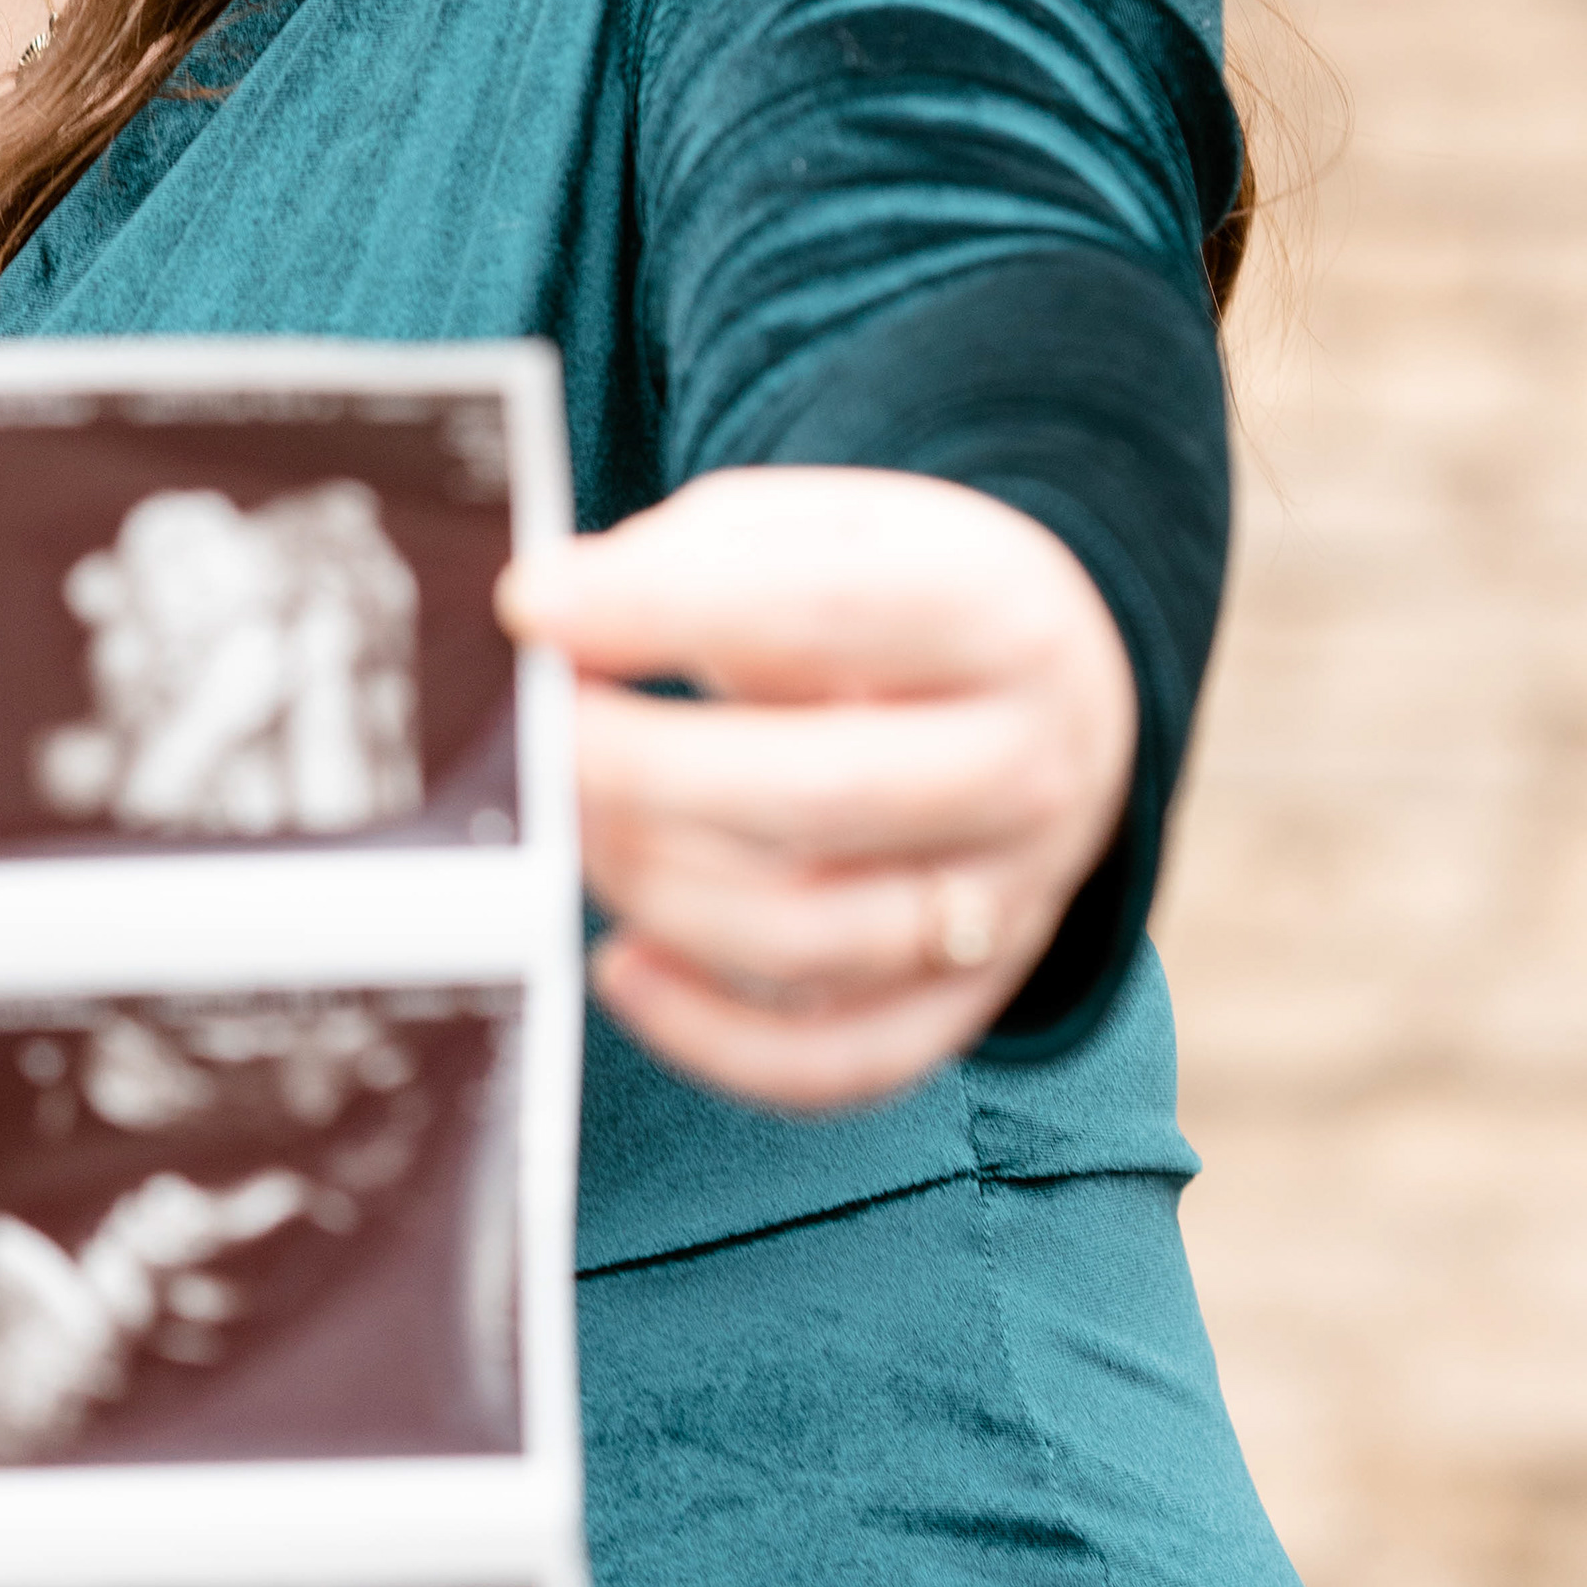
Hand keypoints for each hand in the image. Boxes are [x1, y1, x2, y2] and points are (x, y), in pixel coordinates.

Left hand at [499, 467, 1137, 1109]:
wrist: (1050, 704)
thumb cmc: (902, 609)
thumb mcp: (833, 526)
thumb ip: (701, 556)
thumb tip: (557, 609)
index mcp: (1002, 620)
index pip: (829, 612)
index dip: (664, 609)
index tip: (536, 607)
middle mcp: (1027, 770)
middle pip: (820, 794)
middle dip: (640, 768)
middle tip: (540, 734)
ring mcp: (1007, 902)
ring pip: (810, 938)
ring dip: (654, 886)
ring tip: (580, 824)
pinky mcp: (967, 999)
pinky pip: (835, 1061)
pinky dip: (709, 1034)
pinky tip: (626, 966)